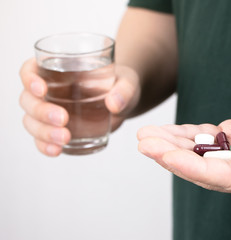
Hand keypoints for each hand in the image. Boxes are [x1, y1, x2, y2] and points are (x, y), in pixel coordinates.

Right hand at [19, 58, 139, 156]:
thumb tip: (114, 103)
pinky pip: (41, 139)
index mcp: (58, 70)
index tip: (41, 89)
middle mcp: (48, 90)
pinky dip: (44, 145)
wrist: (124, 102)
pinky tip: (57, 150)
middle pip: (28, 99)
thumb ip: (124, 90)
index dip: (29, 78)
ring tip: (65, 138)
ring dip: (43, 131)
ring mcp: (50, 111)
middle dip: (41, 111)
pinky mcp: (56, 129)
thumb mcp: (127, 82)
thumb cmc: (121, 84)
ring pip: (31, 121)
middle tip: (63, 119)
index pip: (30, 69)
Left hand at [137, 71, 230, 196]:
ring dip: (175, 146)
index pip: (228, 180)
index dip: (196, 169)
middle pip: (209, 170)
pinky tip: (167, 131)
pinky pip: (211, 138)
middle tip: (145, 144)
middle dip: (175, 157)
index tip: (166, 156)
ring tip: (147, 136)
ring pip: (205, 155)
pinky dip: (188, 134)